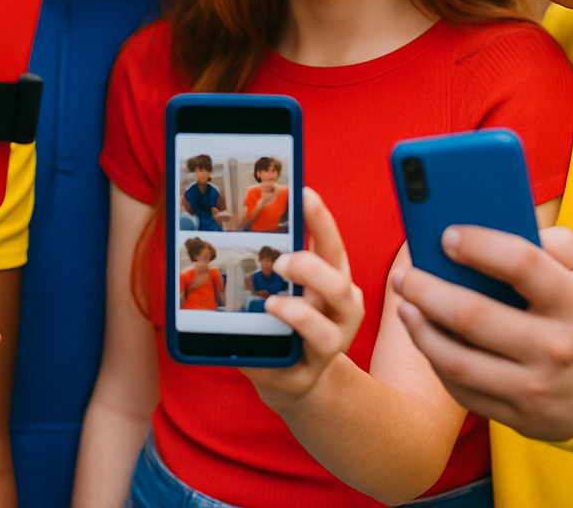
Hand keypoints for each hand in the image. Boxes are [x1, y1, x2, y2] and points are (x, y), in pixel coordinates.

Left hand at [240, 188, 363, 411]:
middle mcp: (340, 311)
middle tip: (281, 261)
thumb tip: (232, 219)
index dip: (321, 220)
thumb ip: (274, 259)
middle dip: (311, 269)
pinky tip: (265, 332)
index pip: (331, 245)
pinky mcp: (308, 374)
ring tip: (272, 303)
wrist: (295, 379)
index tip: (305, 193)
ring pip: (326, 330)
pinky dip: (282, 344)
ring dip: (298, 313)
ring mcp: (330, 346)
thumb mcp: (286, 286)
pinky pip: (298, 361)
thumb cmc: (286, 321)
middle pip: (338, 285)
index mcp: (332, 280)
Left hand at [392, 225, 572, 441]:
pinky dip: (436, 361)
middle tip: (405, 274)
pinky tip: (424, 336)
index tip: (447, 234)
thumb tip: (504, 225)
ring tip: (404, 304)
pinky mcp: (519, 417)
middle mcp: (556, 348)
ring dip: (420, 329)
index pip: (521, 264)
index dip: (479, 245)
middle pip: (474, 316)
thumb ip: (555, 242)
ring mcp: (536, 388)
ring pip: (458, 361)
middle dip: (428, 290)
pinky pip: (462, 390)